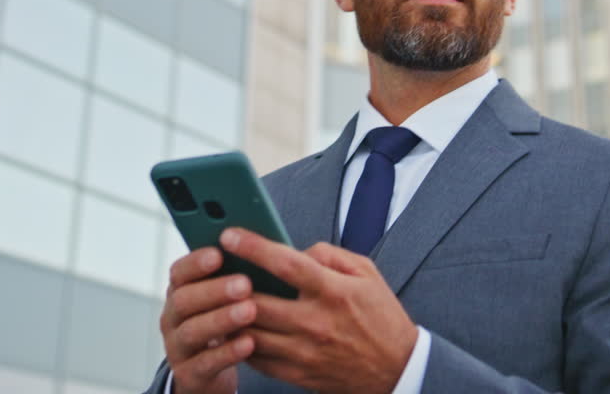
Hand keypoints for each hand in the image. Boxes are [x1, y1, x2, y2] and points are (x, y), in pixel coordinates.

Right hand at [158, 246, 257, 393]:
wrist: (210, 371)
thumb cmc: (225, 322)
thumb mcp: (223, 298)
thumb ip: (235, 274)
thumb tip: (266, 247)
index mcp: (180, 292)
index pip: (179, 272)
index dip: (196, 262)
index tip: (219, 253)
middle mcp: (173, 318)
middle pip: (184, 300)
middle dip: (214, 290)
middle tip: (245, 284)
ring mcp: (178, 347)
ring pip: (192, 332)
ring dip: (222, 319)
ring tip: (250, 310)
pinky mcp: (189, 375)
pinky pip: (205, 364)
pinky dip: (227, 353)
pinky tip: (249, 343)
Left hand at [220, 228, 418, 393]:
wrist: (397, 370)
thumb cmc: (380, 316)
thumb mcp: (366, 273)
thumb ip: (329, 255)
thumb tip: (295, 250)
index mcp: (333, 291)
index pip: (285, 264)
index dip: (253, 247)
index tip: (229, 235)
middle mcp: (316, 322)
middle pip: (257, 302)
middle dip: (229, 285)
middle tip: (212, 270)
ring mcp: (305, 352)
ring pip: (250, 334)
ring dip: (230, 316)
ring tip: (217, 299)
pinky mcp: (298, 374)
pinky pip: (257, 359)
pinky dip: (241, 342)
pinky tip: (235, 328)